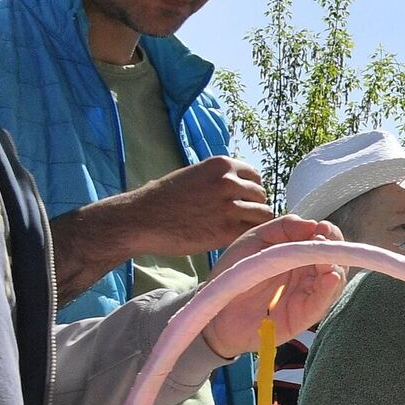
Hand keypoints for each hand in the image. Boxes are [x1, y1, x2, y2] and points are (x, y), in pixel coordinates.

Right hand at [130, 157, 273, 256]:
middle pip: (261, 196)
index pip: (255, 177)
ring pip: (263, 215)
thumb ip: (219, 178)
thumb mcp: (194, 175)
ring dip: (253, 223)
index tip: (240, 201)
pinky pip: (253, 232)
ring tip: (235, 229)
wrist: (140, 220)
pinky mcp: (226, 230)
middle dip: (252, 207)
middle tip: (237, 219)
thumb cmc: (162, 199)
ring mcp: (229, 206)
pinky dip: (246, 237)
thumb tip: (241, 186)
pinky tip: (231, 239)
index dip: (250, 191)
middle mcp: (229, 182)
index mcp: (221, 164)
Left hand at [202, 217, 346, 358]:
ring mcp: (307, 297)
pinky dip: (328, 290)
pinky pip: (320, 303)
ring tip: (327, 258)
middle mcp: (308, 276)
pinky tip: (330, 276)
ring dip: (336, 267)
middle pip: (336, 261)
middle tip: (325, 239)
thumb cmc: (233, 273)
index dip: (330, 235)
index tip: (323, 228)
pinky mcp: (302, 317)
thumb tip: (313, 223)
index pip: (325, 243)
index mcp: (299, 256)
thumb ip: (283, 228)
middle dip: (335, 248)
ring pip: (334, 281)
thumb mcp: (255, 240)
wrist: (213, 306)